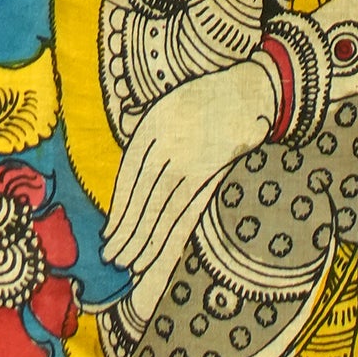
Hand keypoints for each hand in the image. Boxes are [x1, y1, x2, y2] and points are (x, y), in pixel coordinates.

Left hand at [100, 59, 278, 325]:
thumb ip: (144, 136)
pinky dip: (166, 232)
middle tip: (112, 258)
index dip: (119, 208)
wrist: (248, 94)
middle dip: (127, 230)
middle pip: (142, 194)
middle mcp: (165, 140)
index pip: (128, 175)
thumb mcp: (166, 109)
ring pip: (160, 206)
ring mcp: (187, 156)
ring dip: (144, 239)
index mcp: (151, 124)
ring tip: (128, 262)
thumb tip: (125, 166)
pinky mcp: (206, 171)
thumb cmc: (204, 104)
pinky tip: (156, 249)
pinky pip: (182, 208)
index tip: (109, 233)